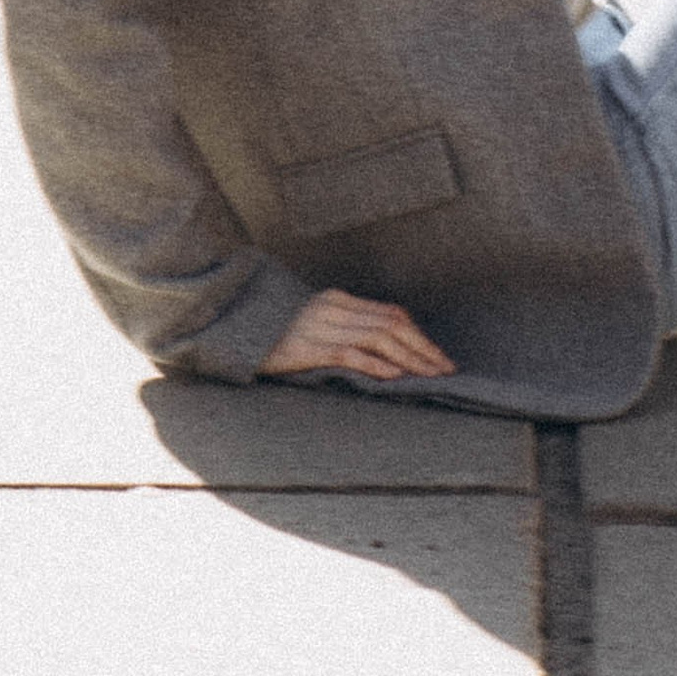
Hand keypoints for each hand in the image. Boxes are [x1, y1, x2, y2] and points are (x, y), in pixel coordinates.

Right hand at [262, 288, 454, 383]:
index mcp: (338, 300)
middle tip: (445, 369)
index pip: (390, 314)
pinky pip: (348, 353)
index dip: (419, 335)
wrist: (231, 326)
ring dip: (409, 358)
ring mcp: (319, 326)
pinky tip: (394, 375)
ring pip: (378, 338)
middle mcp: (333, 308)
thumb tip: (383, 349)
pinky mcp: (306, 347)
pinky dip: (375, 364)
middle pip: (391, 325)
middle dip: (423, 348)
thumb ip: (344, 327)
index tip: (438, 356)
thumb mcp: (313, 323)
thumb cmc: (273, 332)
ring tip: (429, 375)